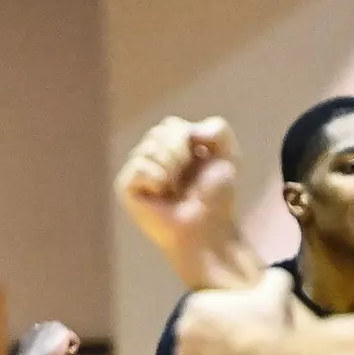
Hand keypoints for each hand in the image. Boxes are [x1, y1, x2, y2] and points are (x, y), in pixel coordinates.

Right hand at [116, 116, 256, 288]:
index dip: (189, 142)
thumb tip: (186, 130)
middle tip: (185, 182)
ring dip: (171, 169)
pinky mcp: (125, 188)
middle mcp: (149, 156)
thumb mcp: (228, 154)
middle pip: (158, 133)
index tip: (199, 166)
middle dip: (180, 154)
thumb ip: (217, 128)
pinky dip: (157, 180)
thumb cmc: (215, 198)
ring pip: (149, 148)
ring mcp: (135, 172)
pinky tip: (161, 196)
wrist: (208, 229)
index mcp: (168, 145)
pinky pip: (139, 167)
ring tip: (174, 191)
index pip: (170, 125)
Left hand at [175, 267, 298, 354]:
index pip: (202, 308)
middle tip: (236, 343)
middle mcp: (182, 330)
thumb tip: (275, 275)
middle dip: (211, 336)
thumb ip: (272, 278)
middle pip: (195, 332)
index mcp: (195, 305)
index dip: (220, 315)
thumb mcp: (275, 290)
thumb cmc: (266, 324)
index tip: (238, 323)